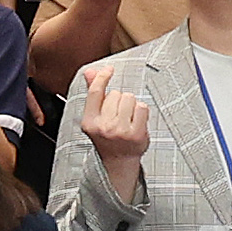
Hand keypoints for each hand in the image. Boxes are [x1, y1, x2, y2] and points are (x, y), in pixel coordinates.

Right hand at [77, 63, 150, 189]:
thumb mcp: (95, 117)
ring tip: (127, 117)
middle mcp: (103, 126)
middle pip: (115, 94)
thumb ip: (93, 93)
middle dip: (119, 99)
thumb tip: (90, 72)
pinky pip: (142, 107)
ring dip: (131, 104)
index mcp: (89, 122)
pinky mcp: (136, 133)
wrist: (119, 161)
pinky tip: (136, 120)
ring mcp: (120, 131)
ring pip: (129, 98)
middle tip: (118, 114)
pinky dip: (141, 111)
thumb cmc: (107, 136)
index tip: (109, 70)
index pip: (95, 93)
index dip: (102, 77)